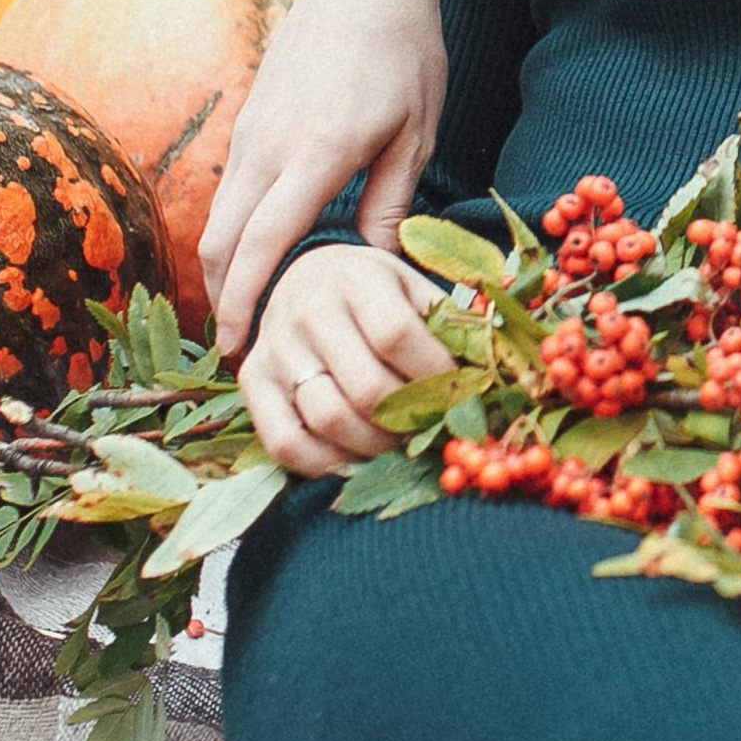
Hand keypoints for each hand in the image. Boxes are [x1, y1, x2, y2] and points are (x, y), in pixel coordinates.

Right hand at [203, 0, 447, 353]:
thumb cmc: (404, 52)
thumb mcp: (417, 133)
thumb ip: (391, 203)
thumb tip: (374, 266)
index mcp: (315, 153)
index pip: (262, 245)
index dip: (245, 303)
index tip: (236, 349)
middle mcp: (268, 146)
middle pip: (221, 242)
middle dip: (221, 300)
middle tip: (239, 348)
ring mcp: (250, 130)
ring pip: (217, 217)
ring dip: (223, 269)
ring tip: (246, 312)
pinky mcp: (249, 119)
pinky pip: (229, 189)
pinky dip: (232, 232)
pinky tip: (257, 253)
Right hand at [240, 243, 455, 475]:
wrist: (301, 275)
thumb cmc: (371, 290)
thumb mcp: (412, 288)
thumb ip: (447, 325)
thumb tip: (488, 373)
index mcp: (357, 278)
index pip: (397, 336)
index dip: (435, 375)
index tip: (459, 392)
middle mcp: (309, 309)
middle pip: (366, 388)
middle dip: (410, 422)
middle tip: (432, 431)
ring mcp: (275, 347)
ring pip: (329, 419)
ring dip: (375, 447)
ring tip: (399, 445)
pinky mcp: (252, 381)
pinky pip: (285, 443)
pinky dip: (324, 464)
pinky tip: (354, 460)